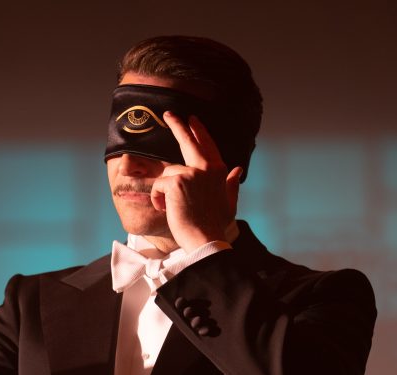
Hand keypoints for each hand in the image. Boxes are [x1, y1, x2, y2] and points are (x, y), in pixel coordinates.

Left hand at [150, 111, 242, 250]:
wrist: (206, 239)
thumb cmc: (215, 224)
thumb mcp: (228, 202)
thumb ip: (231, 184)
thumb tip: (238, 169)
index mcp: (219, 171)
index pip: (207, 145)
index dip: (199, 132)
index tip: (192, 120)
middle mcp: (207, 168)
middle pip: (189, 141)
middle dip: (178, 125)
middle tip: (168, 114)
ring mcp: (192, 173)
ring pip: (168, 173)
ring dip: (164, 191)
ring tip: (170, 208)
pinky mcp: (177, 182)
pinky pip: (159, 185)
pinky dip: (158, 199)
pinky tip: (165, 209)